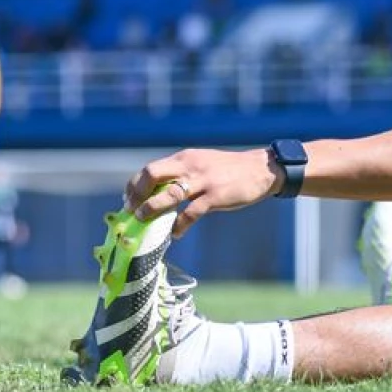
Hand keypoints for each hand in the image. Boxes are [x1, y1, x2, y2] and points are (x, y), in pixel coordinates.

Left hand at [124, 147, 280, 237]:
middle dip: (137, 194)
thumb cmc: (230, 170)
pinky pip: (191, 213)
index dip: (135, 186)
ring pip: (168, 195)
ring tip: (143, 220)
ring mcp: (203, 181)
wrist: (261, 169)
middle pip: (152, 175)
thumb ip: (182, 174)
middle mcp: (190, 166)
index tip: (130, 201)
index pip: (150, 169)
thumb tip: (158, 192)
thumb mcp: (202, 164)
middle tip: (133, 211)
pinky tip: (175, 233)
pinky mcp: (215, 196)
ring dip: (151, 210)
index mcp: (184, 158)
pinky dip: (179, 225)